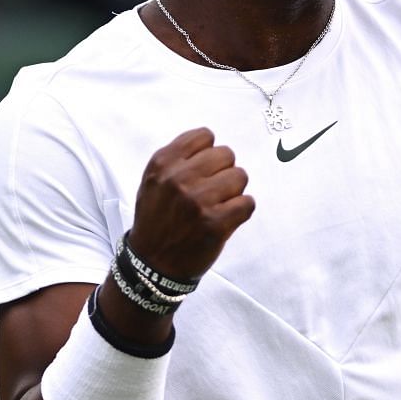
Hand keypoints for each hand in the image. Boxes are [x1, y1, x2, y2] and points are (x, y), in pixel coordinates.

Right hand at [127, 128, 254, 279]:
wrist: (152, 263)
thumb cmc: (157, 220)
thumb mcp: (153, 181)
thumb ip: (178, 159)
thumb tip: (211, 143)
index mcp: (163, 164)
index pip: (205, 136)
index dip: (209, 153)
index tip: (204, 169)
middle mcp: (179, 179)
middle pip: (226, 154)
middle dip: (224, 171)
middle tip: (213, 190)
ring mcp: (198, 202)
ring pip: (240, 176)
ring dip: (234, 191)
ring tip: (219, 205)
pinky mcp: (215, 224)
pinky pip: (248, 203)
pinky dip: (241, 211)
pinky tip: (226, 218)